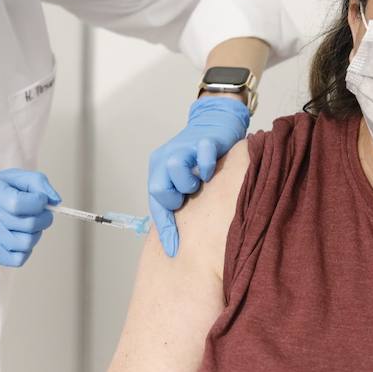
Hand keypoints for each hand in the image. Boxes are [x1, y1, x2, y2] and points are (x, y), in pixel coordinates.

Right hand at [0, 169, 60, 266]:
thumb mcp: (8, 177)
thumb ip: (36, 182)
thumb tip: (56, 201)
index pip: (26, 204)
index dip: (40, 201)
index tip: (38, 199)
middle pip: (31, 225)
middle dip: (43, 218)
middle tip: (38, 213)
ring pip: (27, 243)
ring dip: (35, 234)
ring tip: (27, 225)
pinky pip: (18, 259)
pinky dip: (25, 249)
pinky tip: (19, 238)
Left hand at [148, 96, 250, 256]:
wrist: (217, 122)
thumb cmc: (200, 158)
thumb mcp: (184, 180)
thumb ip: (178, 200)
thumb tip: (177, 238)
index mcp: (157, 170)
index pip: (155, 204)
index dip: (165, 229)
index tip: (173, 249)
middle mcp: (165, 159)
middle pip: (157, 189)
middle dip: (174, 200)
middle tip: (189, 198)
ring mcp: (183, 148)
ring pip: (174, 170)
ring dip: (189, 183)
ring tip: (200, 182)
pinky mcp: (204, 139)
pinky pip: (201, 155)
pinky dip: (206, 166)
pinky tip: (210, 170)